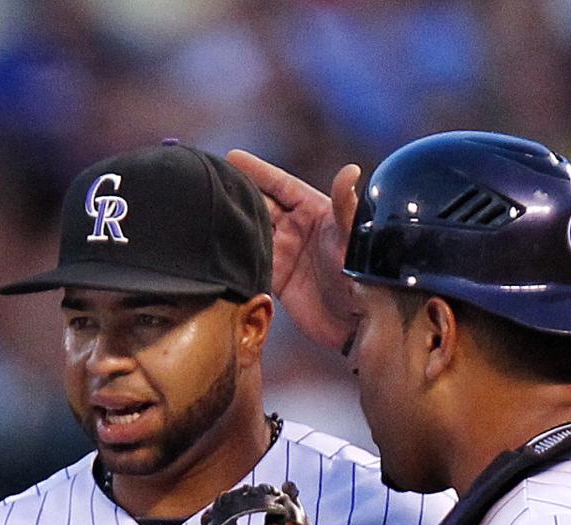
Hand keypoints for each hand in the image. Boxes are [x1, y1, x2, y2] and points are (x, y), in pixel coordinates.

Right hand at [226, 150, 362, 351]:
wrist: (361, 321)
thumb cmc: (364, 275)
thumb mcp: (353, 238)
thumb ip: (346, 206)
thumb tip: (350, 170)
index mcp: (314, 211)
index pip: (281, 185)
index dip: (258, 171)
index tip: (233, 157)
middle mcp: (297, 229)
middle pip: (261, 205)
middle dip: (237, 193)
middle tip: (208, 183)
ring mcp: (285, 253)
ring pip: (252, 231)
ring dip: (233, 223)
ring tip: (205, 213)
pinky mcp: (277, 279)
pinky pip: (250, 262)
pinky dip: (236, 256)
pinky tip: (215, 250)